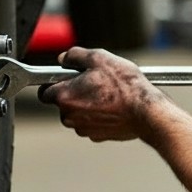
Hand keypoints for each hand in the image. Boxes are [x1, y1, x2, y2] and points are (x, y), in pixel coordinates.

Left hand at [38, 47, 167, 141]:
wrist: (146, 111)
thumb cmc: (125, 86)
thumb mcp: (100, 58)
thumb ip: (76, 55)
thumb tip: (64, 58)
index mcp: (65, 96)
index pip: (44, 91)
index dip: (55, 83)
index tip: (67, 78)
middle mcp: (69, 116)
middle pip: (63, 103)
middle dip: (75, 94)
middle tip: (95, 83)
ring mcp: (82, 129)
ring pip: (78, 114)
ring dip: (88, 105)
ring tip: (109, 95)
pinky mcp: (97, 136)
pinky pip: (92, 124)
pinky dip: (99, 116)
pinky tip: (115, 107)